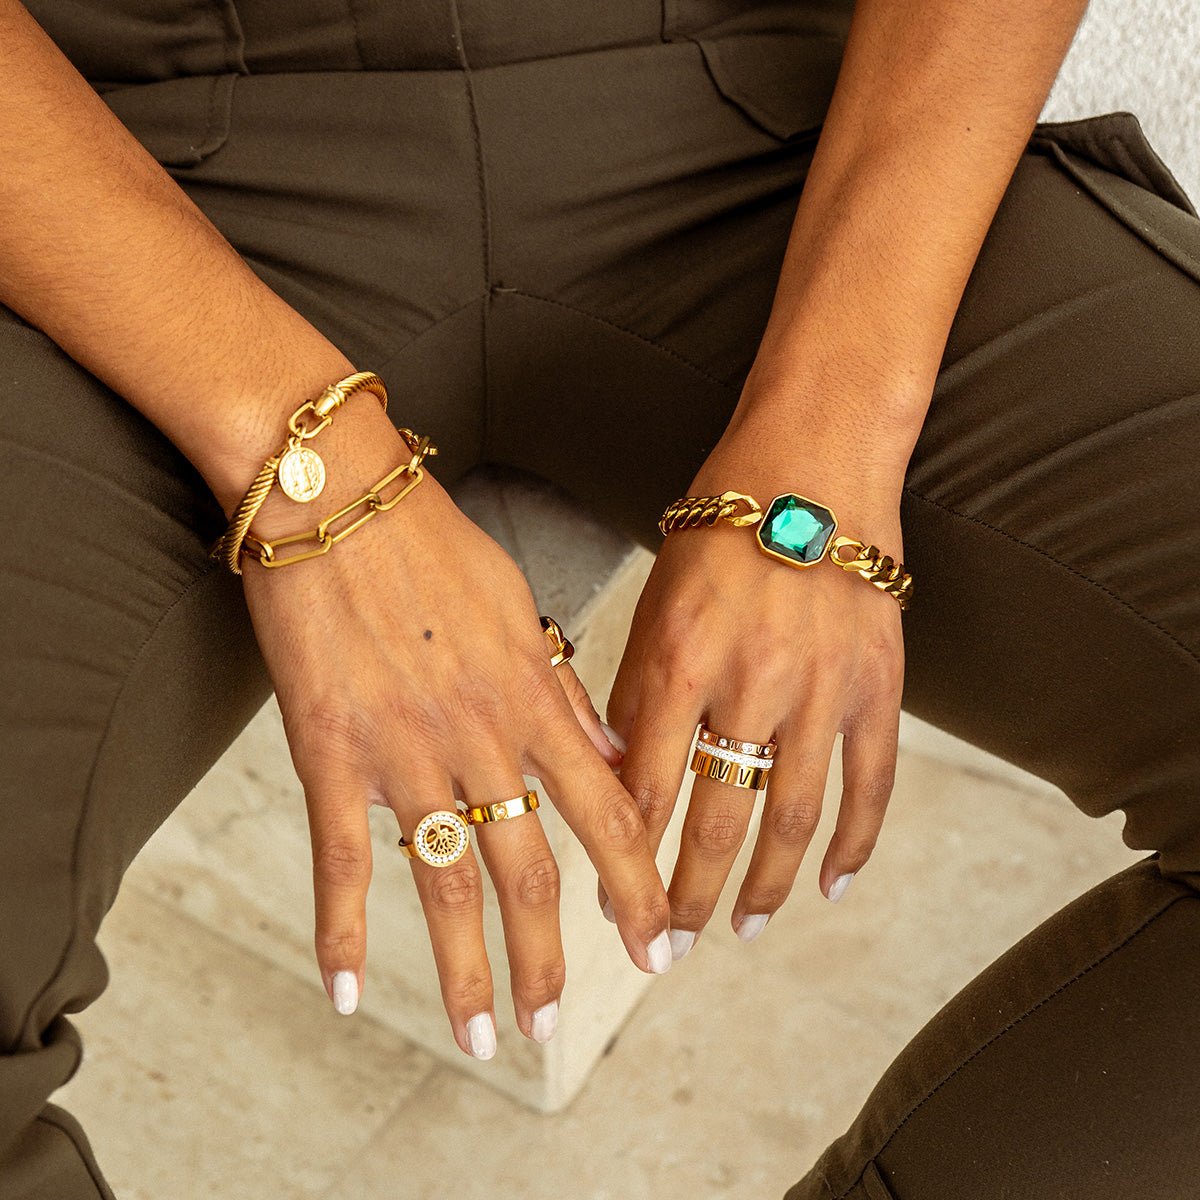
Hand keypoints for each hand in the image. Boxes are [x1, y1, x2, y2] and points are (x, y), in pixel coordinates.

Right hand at [234, 401, 670, 1056]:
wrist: (336, 494)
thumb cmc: (431, 541)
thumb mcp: (520, 606)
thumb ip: (565, 689)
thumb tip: (615, 753)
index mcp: (536, 697)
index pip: (607, 815)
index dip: (637, 890)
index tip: (658, 945)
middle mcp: (483, 736)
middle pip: (530, 871)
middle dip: (550, 960)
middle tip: (558, 1025)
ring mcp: (406, 750)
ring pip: (447, 881)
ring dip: (465, 970)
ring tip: (479, 1036)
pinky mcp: (330, 750)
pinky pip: (340, 856)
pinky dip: (342, 929)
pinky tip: (346, 989)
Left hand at [601, 393, 906, 953]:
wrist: (813, 467)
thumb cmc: (720, 527)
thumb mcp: (657, 599)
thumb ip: (638, 689)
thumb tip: (620, 776)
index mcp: (679, 659)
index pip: (646, 789)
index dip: (627, 858)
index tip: (615, 905)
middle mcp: (750, 684)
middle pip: (717, 821)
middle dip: (688, 896)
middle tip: (669, 948)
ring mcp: (822, 690)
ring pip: (792, 817)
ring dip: (764, 885)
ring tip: (743, 929)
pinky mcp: (878, 686)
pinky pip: (871, 783)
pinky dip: (855, 843)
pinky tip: (832, 885)